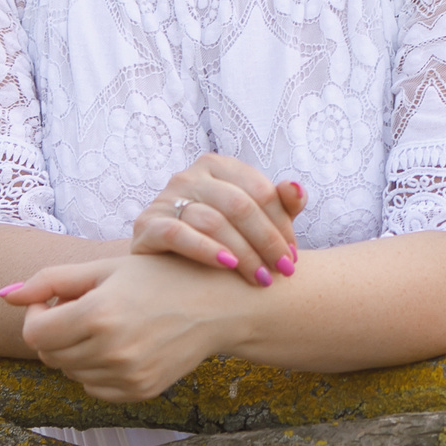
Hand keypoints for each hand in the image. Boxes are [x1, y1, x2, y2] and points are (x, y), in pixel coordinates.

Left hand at [3, 255, 231, 400]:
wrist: (218, 305)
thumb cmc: (160, 276)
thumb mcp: (106, 267)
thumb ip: (50, 281)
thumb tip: (3, 295)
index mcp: (98, 314)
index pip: (35, 334)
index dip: (37, 316)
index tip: (56, 300)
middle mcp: (110, 351)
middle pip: (50, 355)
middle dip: (56, 332)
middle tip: (83, 307)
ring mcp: (126, 376)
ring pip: (70, 373)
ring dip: (76, 351)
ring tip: (106, 324)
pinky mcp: (139, 392)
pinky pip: (95, 387)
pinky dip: (97, 369)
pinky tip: (122, 344)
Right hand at [131, 153, 306, 286]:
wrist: (166, 266)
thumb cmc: (218, 241)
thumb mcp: (253, 222)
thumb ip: (280, 205)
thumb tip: (298, 190)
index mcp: (219, 167)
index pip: (260, 190)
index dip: (282, 224)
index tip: (293, 255)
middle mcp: (191, 176)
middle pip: (239, 205)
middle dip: (267, 241)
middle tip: (283, 270)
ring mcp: (166, 198)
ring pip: (213, 221)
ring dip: (244, 252)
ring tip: (261, 277)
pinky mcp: (148, 225)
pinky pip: (178, 234)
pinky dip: (205, 249)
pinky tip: (227, 265)